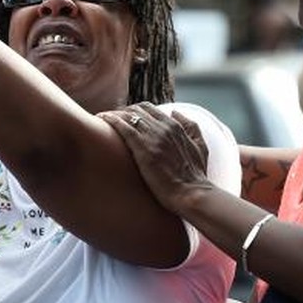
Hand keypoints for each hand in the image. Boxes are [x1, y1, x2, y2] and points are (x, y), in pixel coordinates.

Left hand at [100, 102, 214, 211]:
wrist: (191, 194)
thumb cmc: (195, 176)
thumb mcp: (200, 147)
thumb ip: (191, 127)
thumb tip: (175, 112)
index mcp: (175, 126)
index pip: (150, 109)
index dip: (135, 111)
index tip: (125, 117)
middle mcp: (163, 127)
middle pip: (137, 110)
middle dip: (122, 111)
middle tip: (111, 118)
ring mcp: (153, 136)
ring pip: (128, 115)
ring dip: (114, 113)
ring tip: (102, 118)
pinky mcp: (143, 148)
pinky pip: (123, 126)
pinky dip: (111, 119)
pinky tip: (102, 118)